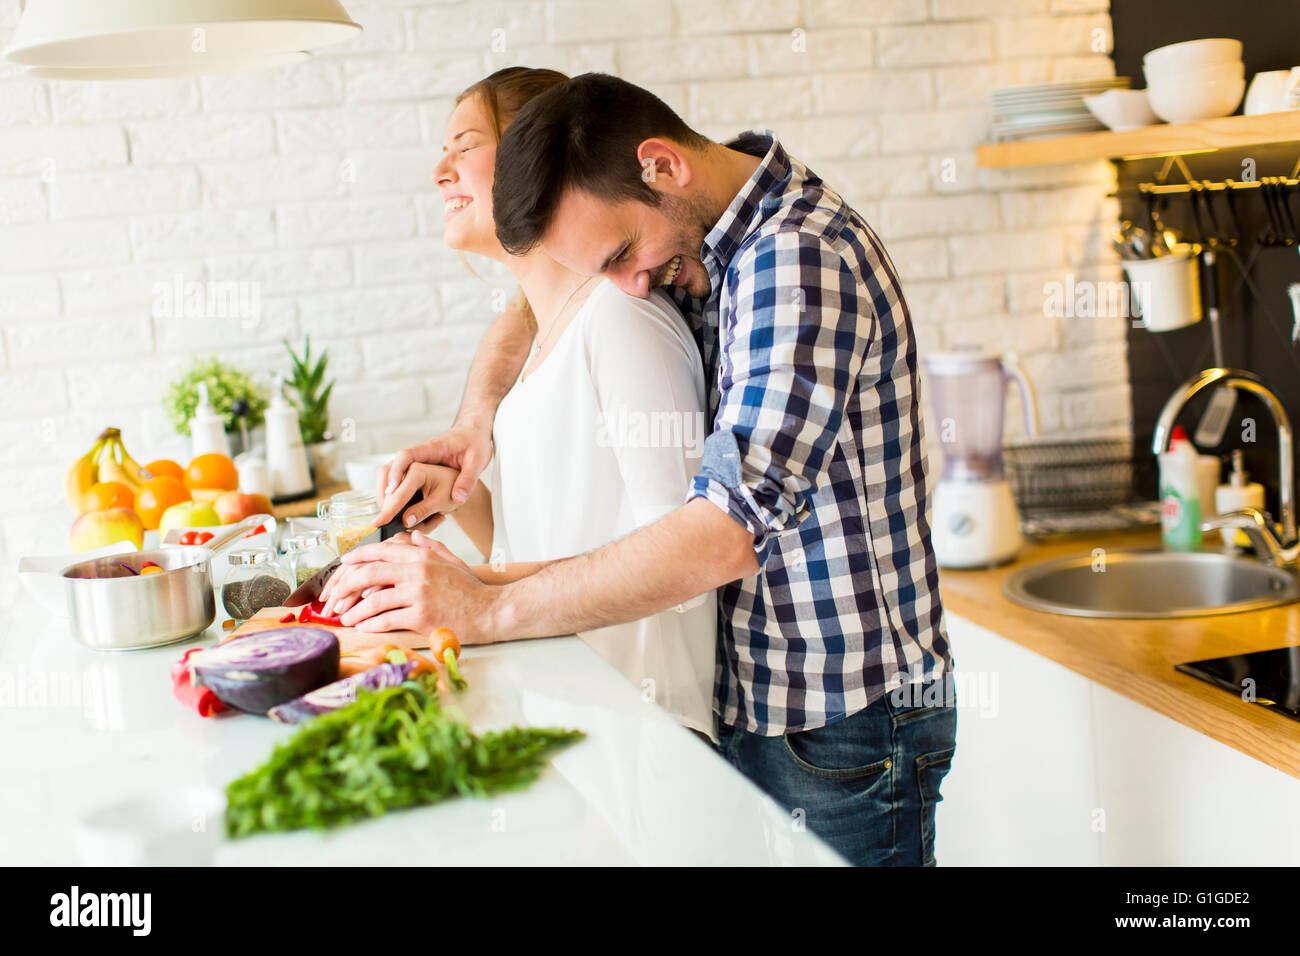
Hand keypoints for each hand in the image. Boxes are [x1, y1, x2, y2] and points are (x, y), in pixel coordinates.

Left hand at [318, 531, 496, 641]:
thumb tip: (413, 537)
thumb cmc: (471, 589)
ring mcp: (419, 593)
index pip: (380, 551)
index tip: (342, 564)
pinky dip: (370, 624)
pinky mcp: (421, 616)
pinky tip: (363, 627)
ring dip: (354, 610)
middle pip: (368, 574)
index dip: (356, 557)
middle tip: (333, 598)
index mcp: (422, 556)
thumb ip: (431, 547)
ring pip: (373, 600)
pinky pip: (386, 620)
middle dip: (344, 586)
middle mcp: (417, 571)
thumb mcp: (451, 561)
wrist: (491, 610)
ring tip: (345, 617)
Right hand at [376, 422, 492, 524]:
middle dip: (385, 488)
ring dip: (386, 491)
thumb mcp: (477, 461)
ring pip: (391, 473)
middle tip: (385, 510)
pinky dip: (394, 492)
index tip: (392, 491)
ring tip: (388, 512)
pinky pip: (399, 478)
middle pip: (391, 466)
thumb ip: (468, 479)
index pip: (406, 457)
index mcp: (431, 448)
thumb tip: (458, 499)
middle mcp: (419, 454)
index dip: (396, 473)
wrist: (475, 433)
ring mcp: (416, 461)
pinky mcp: (417, 468)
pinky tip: (397, 508)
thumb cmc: (475, 443)